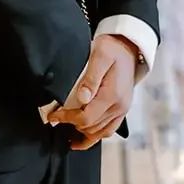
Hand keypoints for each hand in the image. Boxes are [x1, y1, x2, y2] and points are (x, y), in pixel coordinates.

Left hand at [48, 35, 138, 149]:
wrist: (129, 47)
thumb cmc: (113, 49)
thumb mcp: (100, 55)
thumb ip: (91, 77)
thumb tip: (82, 98)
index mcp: (112, 95)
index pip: (86, 117)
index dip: (67, 119)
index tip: (53, 115)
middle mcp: (119, 106)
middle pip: (91, 127)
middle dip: (71, 125)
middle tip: (55, 118)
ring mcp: (122, 110)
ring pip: (100, 133)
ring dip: (82, 134)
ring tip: (65, 130)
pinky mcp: (122, 110)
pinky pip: (108, 130)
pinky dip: (95, 136)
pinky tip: (82, 136)